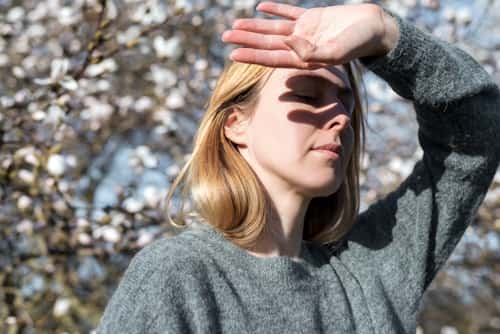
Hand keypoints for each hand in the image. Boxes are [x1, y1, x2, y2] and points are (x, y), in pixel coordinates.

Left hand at [221, 1, 399, 68]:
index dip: (252, 56)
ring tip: (235, 25)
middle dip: (247, 41)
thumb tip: (288, 44)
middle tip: (224, 37)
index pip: (273, 58)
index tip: (233, 54)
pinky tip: (260, 7)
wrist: (376, 28)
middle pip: (268, 44)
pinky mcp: (313, 17)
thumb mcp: (336, 51)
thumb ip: (312, 53)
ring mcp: (306, 31)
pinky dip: (275, 9)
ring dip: (255, 27)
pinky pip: (289, 12)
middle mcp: (301, 46)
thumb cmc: (359, 43)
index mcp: (304, 59)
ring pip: (274, 29)